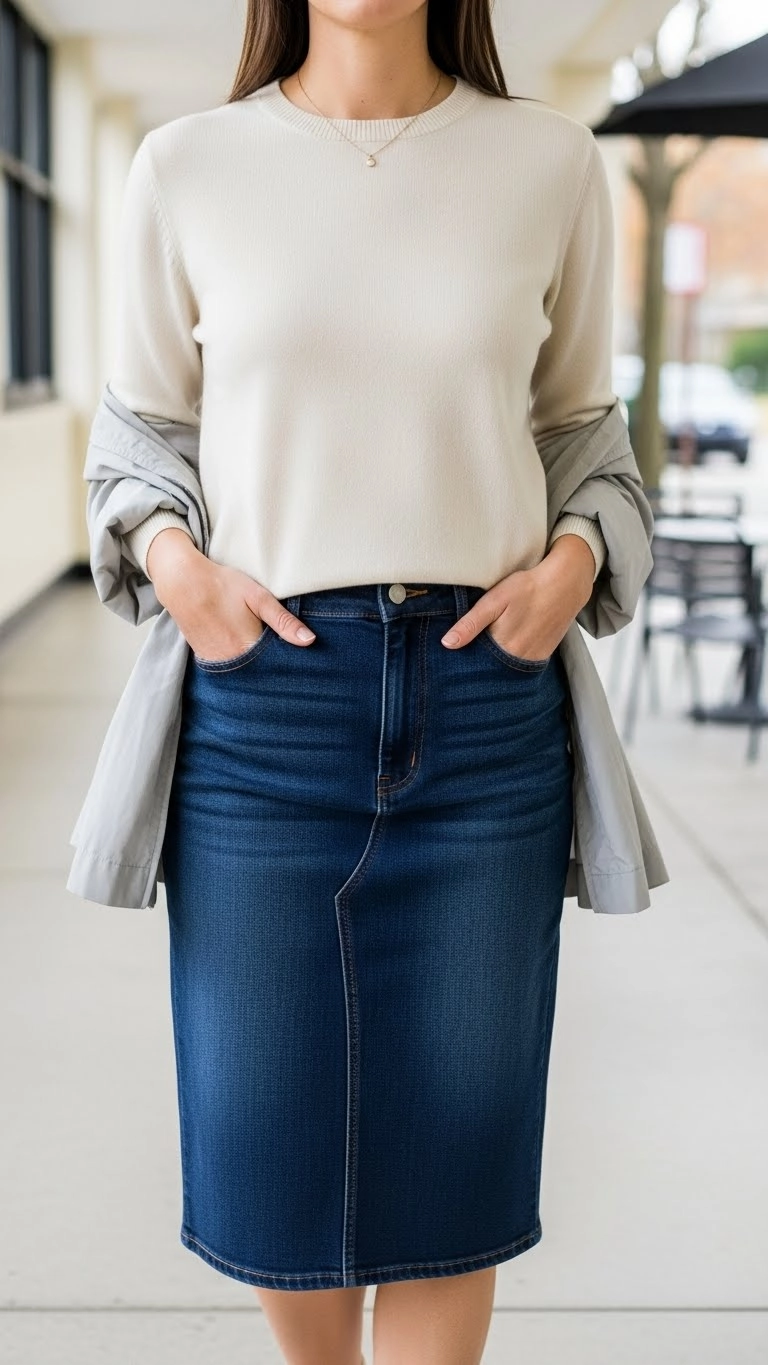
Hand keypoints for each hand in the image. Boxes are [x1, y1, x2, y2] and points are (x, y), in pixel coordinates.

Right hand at [146, 528, 315, 657]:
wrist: (182, 582)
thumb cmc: (222, 585)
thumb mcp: (258, 597)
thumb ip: (283, 621)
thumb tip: (309, 641)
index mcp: (248, 647)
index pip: (277, 667)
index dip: (289, 665)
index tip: (300, 663)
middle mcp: (231, 661)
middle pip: (261, 673)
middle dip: (273, 669)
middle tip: (281, 658)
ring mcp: (216, 662)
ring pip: (244, 674)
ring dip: (255, 668)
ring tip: (263, 655)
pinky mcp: (205, 659)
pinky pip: (228, 670)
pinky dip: (239, 665)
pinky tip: (243, 652)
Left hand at [440, 534, 595, 656]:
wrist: (565, 584)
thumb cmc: (527, 587)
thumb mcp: (494, 600)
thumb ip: (471, 623)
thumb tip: (447, 644)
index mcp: (503, 645)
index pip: (475, 663)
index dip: (464, 659)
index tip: (455, 657)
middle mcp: (519, 658)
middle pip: (491, 668)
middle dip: (479, 664)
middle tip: (472, 650)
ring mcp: (533, 658)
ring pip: (506, 669)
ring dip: (496, 663)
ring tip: (490, 647)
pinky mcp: (543, 655)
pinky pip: (522, 665)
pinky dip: (512, 660)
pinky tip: (507, 646)